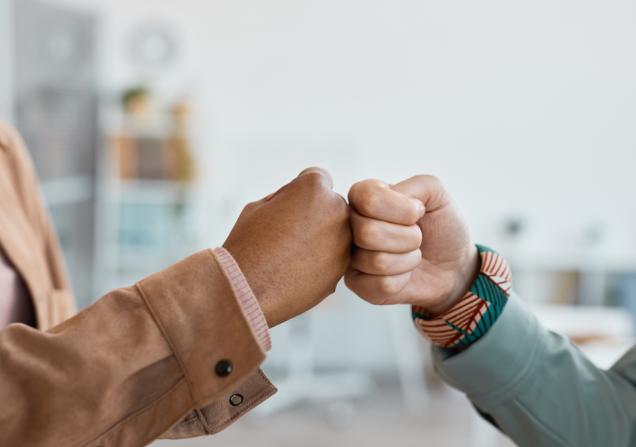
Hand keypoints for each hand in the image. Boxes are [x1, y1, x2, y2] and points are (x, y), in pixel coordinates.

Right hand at [224, 168, 350, 326]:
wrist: (245, 290)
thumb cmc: (247, 244)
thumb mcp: (260, 205)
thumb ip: (288, 197)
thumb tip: (301, 200)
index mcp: (314, 189)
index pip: (317, 178)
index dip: (299, 191)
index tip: (286, 207)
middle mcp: (337, 211)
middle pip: (331, 205)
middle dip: (315, 214)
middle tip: (288, 233)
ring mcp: (343, 242)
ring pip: (337, 233)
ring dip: (321, 239)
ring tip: (290, 255)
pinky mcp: (342, 270)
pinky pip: (334, 258)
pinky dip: (321, 262)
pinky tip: (296, 271)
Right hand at [345, 175, 478, 314]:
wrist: (453, 264)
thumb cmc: (441, 227)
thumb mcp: (437, 193)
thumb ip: (418, 184)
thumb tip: (395, 200)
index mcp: (364, 196)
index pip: (366, 197)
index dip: (400, 209)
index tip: (417, 213)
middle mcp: (351, 224)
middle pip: (367, 232)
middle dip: (408, 237)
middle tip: (416, 237)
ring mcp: (352, 255)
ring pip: (377, 261)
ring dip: (408, 259)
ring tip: (411, 254)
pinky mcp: (357, 284)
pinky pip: (380, 285)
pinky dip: (403, 279)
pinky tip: (404, 274)